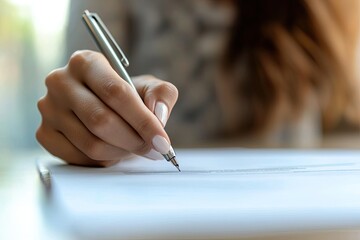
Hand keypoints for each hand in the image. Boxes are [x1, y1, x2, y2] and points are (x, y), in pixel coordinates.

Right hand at [36, 50, 177, 166]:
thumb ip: (162, 94)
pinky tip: (113, 151)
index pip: (115, 93)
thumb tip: (159, 115)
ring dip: (121, 152)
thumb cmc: (127, 96)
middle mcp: (60, 81)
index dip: (143, 121)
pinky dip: (102, 160)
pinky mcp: (44, 133)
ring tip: (135, 148)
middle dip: (134, 140)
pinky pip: (78, 157)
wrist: (104, 107)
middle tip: (153, 150)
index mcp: (86, 62)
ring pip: (90, 143)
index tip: (162, 141)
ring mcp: (48, 109)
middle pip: (101, 120)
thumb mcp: (149, 87)